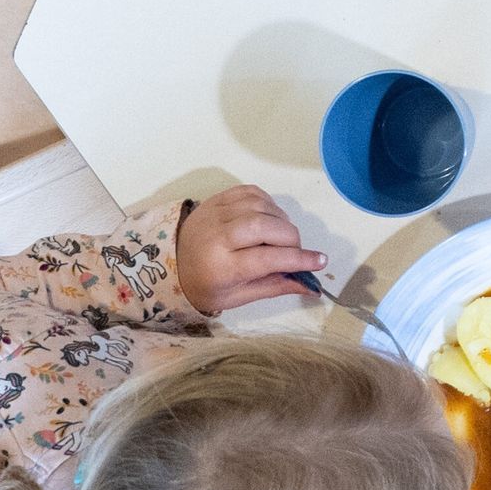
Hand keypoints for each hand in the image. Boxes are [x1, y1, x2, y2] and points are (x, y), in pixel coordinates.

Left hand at [174, 184, 324, 313]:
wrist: (170, 261)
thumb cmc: (206, 285)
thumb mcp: (237, 297)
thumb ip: (275, 287)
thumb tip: (311, 287)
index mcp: (221, 267)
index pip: (267, 259)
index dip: (298, 259)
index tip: (320, 261)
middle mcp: (217, 236)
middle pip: (265, 227)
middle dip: (291, 238)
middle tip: (294, 250)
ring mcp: (216, 213)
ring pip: (262, 207)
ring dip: (281, 221)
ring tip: (281, 237)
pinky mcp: (218, 198)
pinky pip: (253, 193)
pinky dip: (269, 204)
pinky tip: (269, 219)